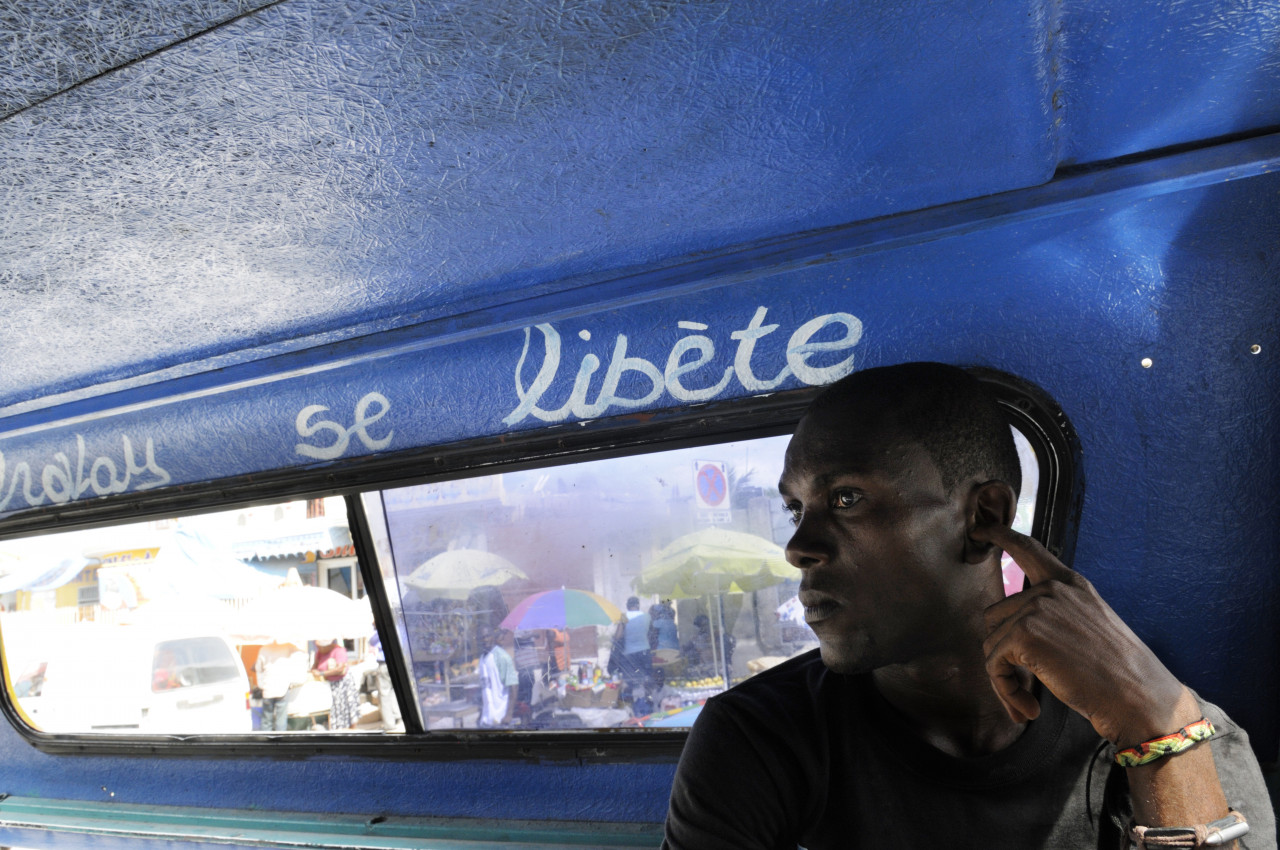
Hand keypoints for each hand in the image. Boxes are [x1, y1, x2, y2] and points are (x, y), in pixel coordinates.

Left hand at [973, 523, 1189, 745]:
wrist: (1140, 698)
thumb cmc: (1118, 674)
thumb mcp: (1089, 626)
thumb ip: (1055, 614)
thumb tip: (1014, 628)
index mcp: (1071, 584)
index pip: (1029, 548)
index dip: (1000, 535)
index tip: (980, 528)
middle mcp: (1052, 590)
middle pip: (996, 615)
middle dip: (1004, 654)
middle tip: (1023, 688)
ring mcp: (1037, 608)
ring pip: (991, 642)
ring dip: (1004, 676)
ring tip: (1028, 702)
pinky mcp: (1024, 634)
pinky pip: (993, 664)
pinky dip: (1004, 690)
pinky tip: (1027, 709)